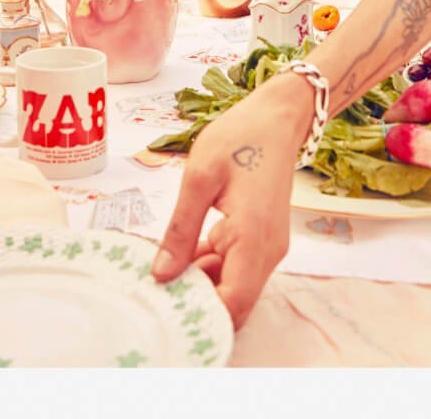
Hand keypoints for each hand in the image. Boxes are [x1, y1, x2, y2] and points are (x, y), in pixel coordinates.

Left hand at [151, 77, 311, 328]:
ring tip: (163, 262)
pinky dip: (211, 266)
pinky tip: (183, 249)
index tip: (164, 305)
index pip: (233, 303)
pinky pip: (237, 268)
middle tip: (154, 284)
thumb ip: (180, 230)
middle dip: (196, 299)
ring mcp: (268, 247)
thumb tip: (161, 275)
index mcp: (253, 237)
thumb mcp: (198, 178)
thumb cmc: (239, 138)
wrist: (277, 118)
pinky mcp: (262, 240)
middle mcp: (268, 251)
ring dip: (201, 282)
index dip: (200, 313)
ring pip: (234, 286)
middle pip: (234, 301)